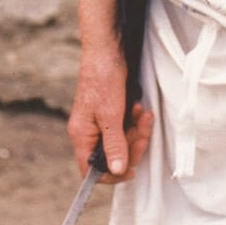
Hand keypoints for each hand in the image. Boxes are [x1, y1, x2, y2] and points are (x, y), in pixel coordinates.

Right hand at [68, 45, 152, 182]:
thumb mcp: (111, 116)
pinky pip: (125, 127)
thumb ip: (114, 145)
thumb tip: (116, 171)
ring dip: (137, 131)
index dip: (112, 174)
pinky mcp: (110, 113)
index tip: (131, 170)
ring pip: (122, 141)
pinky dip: (135, 121)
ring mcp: (100, 123)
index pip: (92, 171)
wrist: (107, 50)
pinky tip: (140, 109)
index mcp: (82, 136)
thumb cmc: (103, 79)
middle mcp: (89, 132)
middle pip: (111, 157)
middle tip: (143, 130)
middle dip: (132, 146)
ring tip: (144, 114)